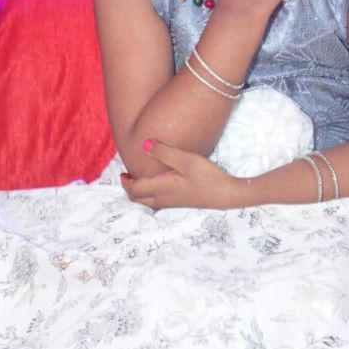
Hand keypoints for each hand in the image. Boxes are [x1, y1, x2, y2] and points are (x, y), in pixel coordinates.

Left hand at [120, 141, 238, 209]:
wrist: (227, 195)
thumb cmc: (207, 176)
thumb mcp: (186, 160)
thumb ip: (164, 152)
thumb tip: (143, 145)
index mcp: (161, 188)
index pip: (135, 189)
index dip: (126, 182)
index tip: (122, 173)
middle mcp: (164, 198)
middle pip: (139, 199)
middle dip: (130, 189)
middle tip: (127, 178)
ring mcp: (173, 203)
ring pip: (148, 202)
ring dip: (140, 193)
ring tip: (140, 180)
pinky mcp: (182, 203)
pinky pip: (158, 201)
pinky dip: (150, 194)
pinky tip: (159, 185)